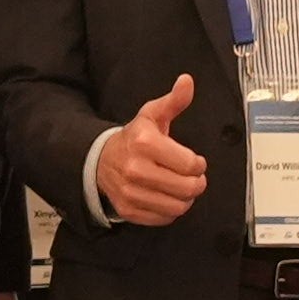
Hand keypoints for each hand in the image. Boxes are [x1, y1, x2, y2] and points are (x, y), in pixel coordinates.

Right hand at [93, 70, 210, 226]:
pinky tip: (167, 197)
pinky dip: (170, 210)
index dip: (198, 164)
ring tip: (182, 188)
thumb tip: (187, 81)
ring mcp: (130, 192)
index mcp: (145, 143)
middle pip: (187, 188)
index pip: (190, 164)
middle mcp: (136, 169)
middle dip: (197, 183)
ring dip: (186, 199)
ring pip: (178, 207)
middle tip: (193, 177)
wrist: (100, 160)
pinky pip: (164, 218)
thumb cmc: (134, 138)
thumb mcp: (152, 115)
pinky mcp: (128, 210)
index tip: (195, 161)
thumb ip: (174, 101)